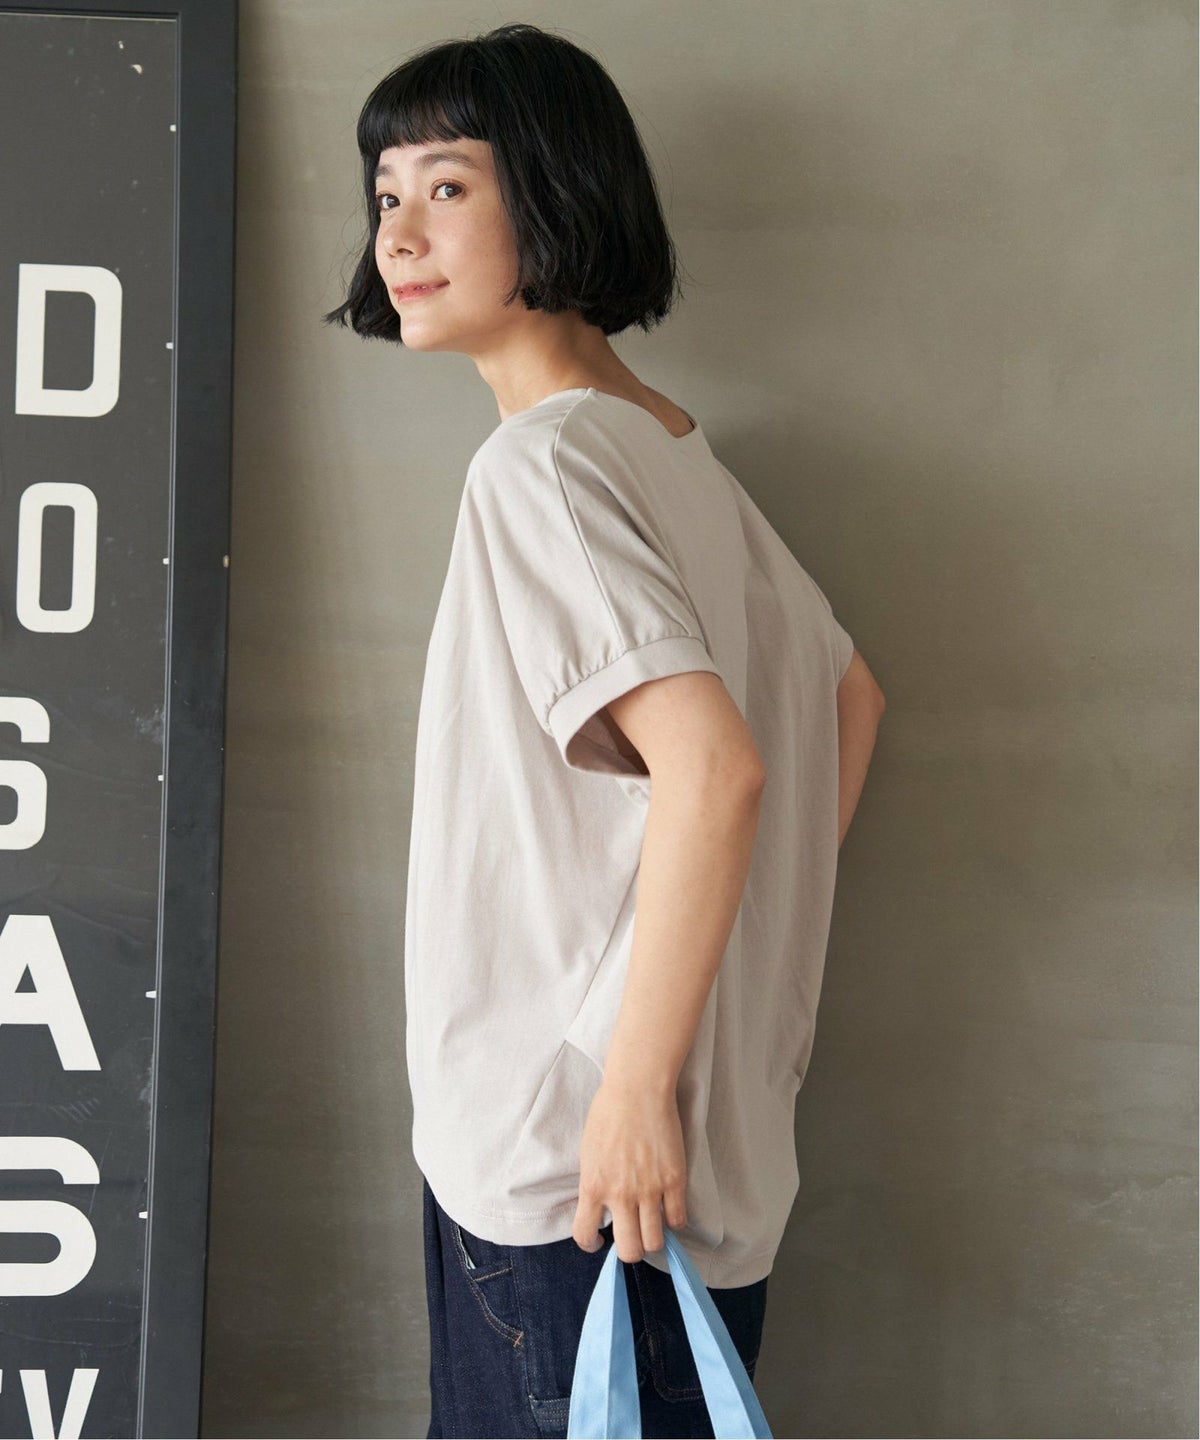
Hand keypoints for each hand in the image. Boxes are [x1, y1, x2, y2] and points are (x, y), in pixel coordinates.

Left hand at [572, 1074, 688, 1261]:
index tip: (597, 1240)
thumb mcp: (588, 1153)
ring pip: (655, 1241)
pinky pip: (678, 1219)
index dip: (590, 1244)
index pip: (584, 1235)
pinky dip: (673, 1220)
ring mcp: (650, 1190)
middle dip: (630, 1250)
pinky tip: (668, 1208)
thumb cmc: (608, 1113)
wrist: (637, 1089)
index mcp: (593, 1186)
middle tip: (631, 1234)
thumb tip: (600, 1207)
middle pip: (629, 1251)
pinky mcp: (674, 1180)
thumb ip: (594, 1183)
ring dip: (653, 1238)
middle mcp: (621, 1195)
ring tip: (651, 1223)